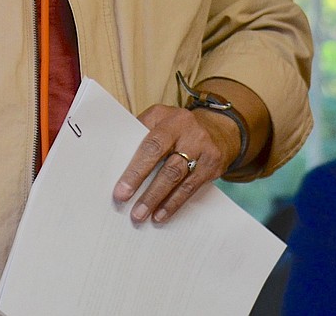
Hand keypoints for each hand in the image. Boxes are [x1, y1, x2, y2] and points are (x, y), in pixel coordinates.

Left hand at [112, 103, 240, 223]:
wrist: (217, 128)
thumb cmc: (177, 126)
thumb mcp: (159, 119)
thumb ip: (141, 133)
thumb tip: (118, 163)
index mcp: (170, 119)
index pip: (152, 145)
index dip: (136, 170)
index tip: (121, 191)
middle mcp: (189, 131)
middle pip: (167, 165)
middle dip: (148, 190)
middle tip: (133, 211)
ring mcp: (204, 148)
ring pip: (178, 178)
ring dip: (159, 200)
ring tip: (142, 215)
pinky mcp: (213, 165)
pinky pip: (192, 187)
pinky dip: (174, 203)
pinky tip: (162, 214)